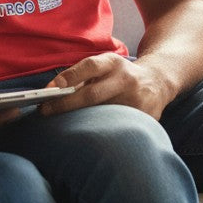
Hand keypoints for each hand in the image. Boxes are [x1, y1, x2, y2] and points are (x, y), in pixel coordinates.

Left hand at [42, 53, 172, 120]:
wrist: (157, 81)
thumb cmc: (119, 75)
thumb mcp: (104, 67)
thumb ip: (82, 77)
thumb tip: (53, 92)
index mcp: (113, 63)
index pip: (89, 66)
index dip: (68, 77)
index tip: (50, 89)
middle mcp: (125, 79)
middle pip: (92, 94)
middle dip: (66, 105)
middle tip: (45, 112)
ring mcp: (137, 99)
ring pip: (103, 115)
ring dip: (80, 123)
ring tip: (61, 129)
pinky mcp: (145, 118)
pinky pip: (117, 128)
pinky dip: (100, 133)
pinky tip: (88, 139)